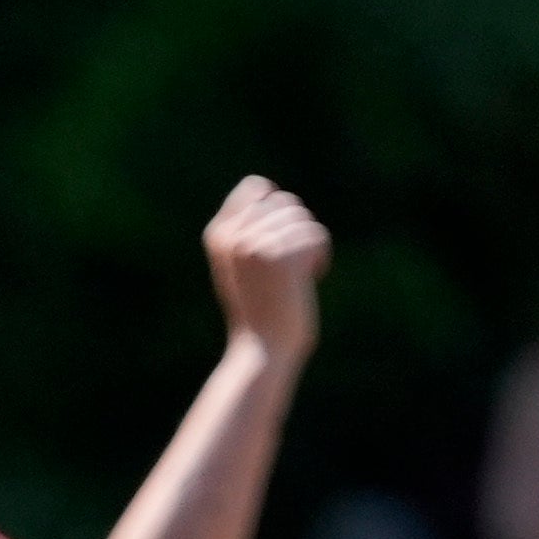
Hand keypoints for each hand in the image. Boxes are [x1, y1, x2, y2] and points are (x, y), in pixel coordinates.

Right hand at [205, 176, 330, 365]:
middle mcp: (234, 235)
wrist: (263, 351)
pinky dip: (320, 257)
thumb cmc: (256, 314)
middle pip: (286, 202)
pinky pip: (316, 236)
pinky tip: (310, 279)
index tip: (281, 238)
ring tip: (296, 277)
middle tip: (290, 267)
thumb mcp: (238, 268)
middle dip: (296, 231)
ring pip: (303, 219)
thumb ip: (246, 231)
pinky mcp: (283, 254)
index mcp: (218, 235)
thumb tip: (267, 191)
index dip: (277, 207)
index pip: (257, 187)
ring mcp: (257, 243)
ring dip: (308, 246)